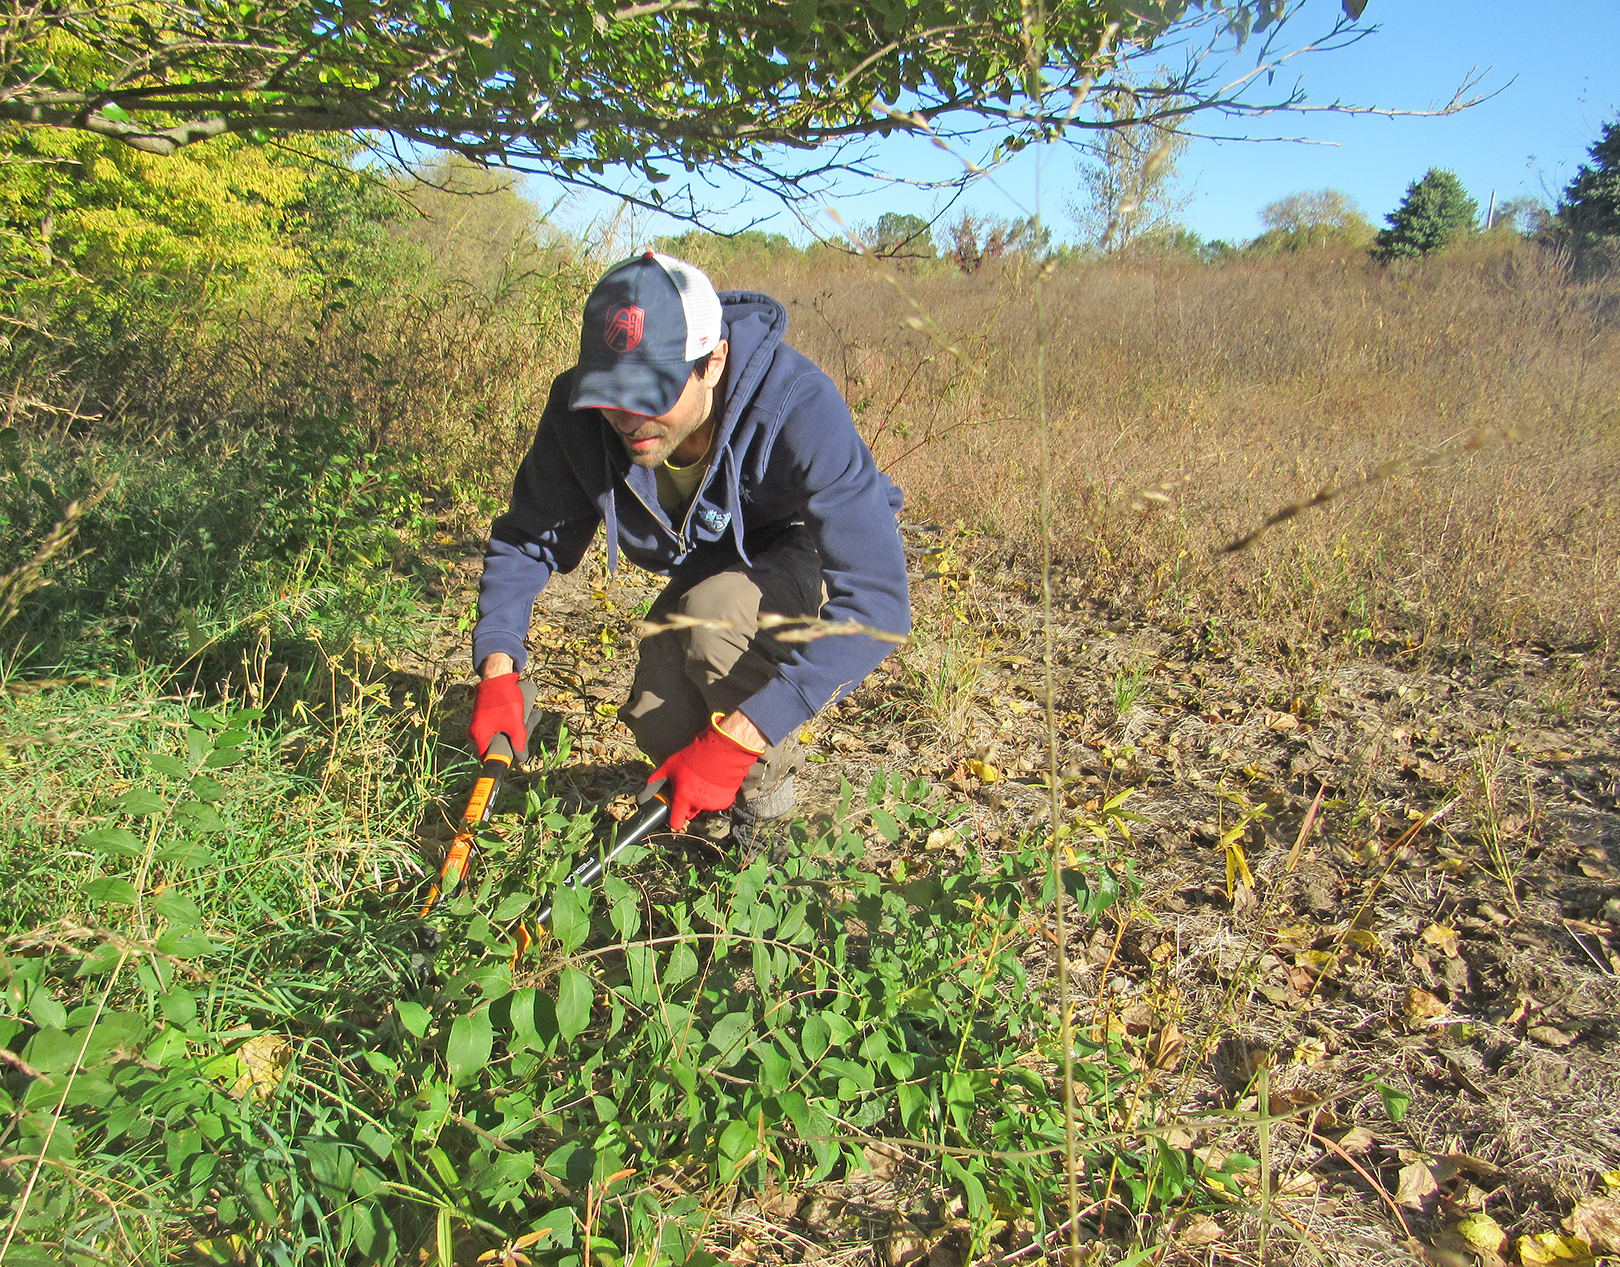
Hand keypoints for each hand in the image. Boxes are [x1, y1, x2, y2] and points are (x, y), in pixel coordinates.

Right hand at [468, 671, 525, 757]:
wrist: (497, 677)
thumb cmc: (504, 699)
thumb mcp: (515, 722)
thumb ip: (519, 741)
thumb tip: (522, 758)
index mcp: (479, 736)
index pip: (486, 758)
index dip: (499, 759)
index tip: (511, 757)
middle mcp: (474, 732)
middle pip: (490, 748)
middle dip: (505, 746)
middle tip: (518, 740)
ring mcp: (476, 723)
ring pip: (492, 737)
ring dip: (505, 735)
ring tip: (518, 726)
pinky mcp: (481, 716)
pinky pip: (491, 727)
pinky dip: (502, 726)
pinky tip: (512, 720)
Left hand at [649, 714, 762, 830]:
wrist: (721, 750)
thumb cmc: (695, 756)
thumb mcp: (671, 765)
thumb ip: (658, 778)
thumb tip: (647, 787)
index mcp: (683, 799)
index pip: (676, 823)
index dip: (674, 819)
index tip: (674, 812)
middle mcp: (698, 805)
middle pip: (690, 814)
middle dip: (688, 805)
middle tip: (690, 788)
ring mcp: (713, 804)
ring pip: (704, 806)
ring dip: (703, 798)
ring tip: (704, 781)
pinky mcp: (726, 800)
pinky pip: (718, 802)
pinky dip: (716, 795)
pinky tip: (715, 782)